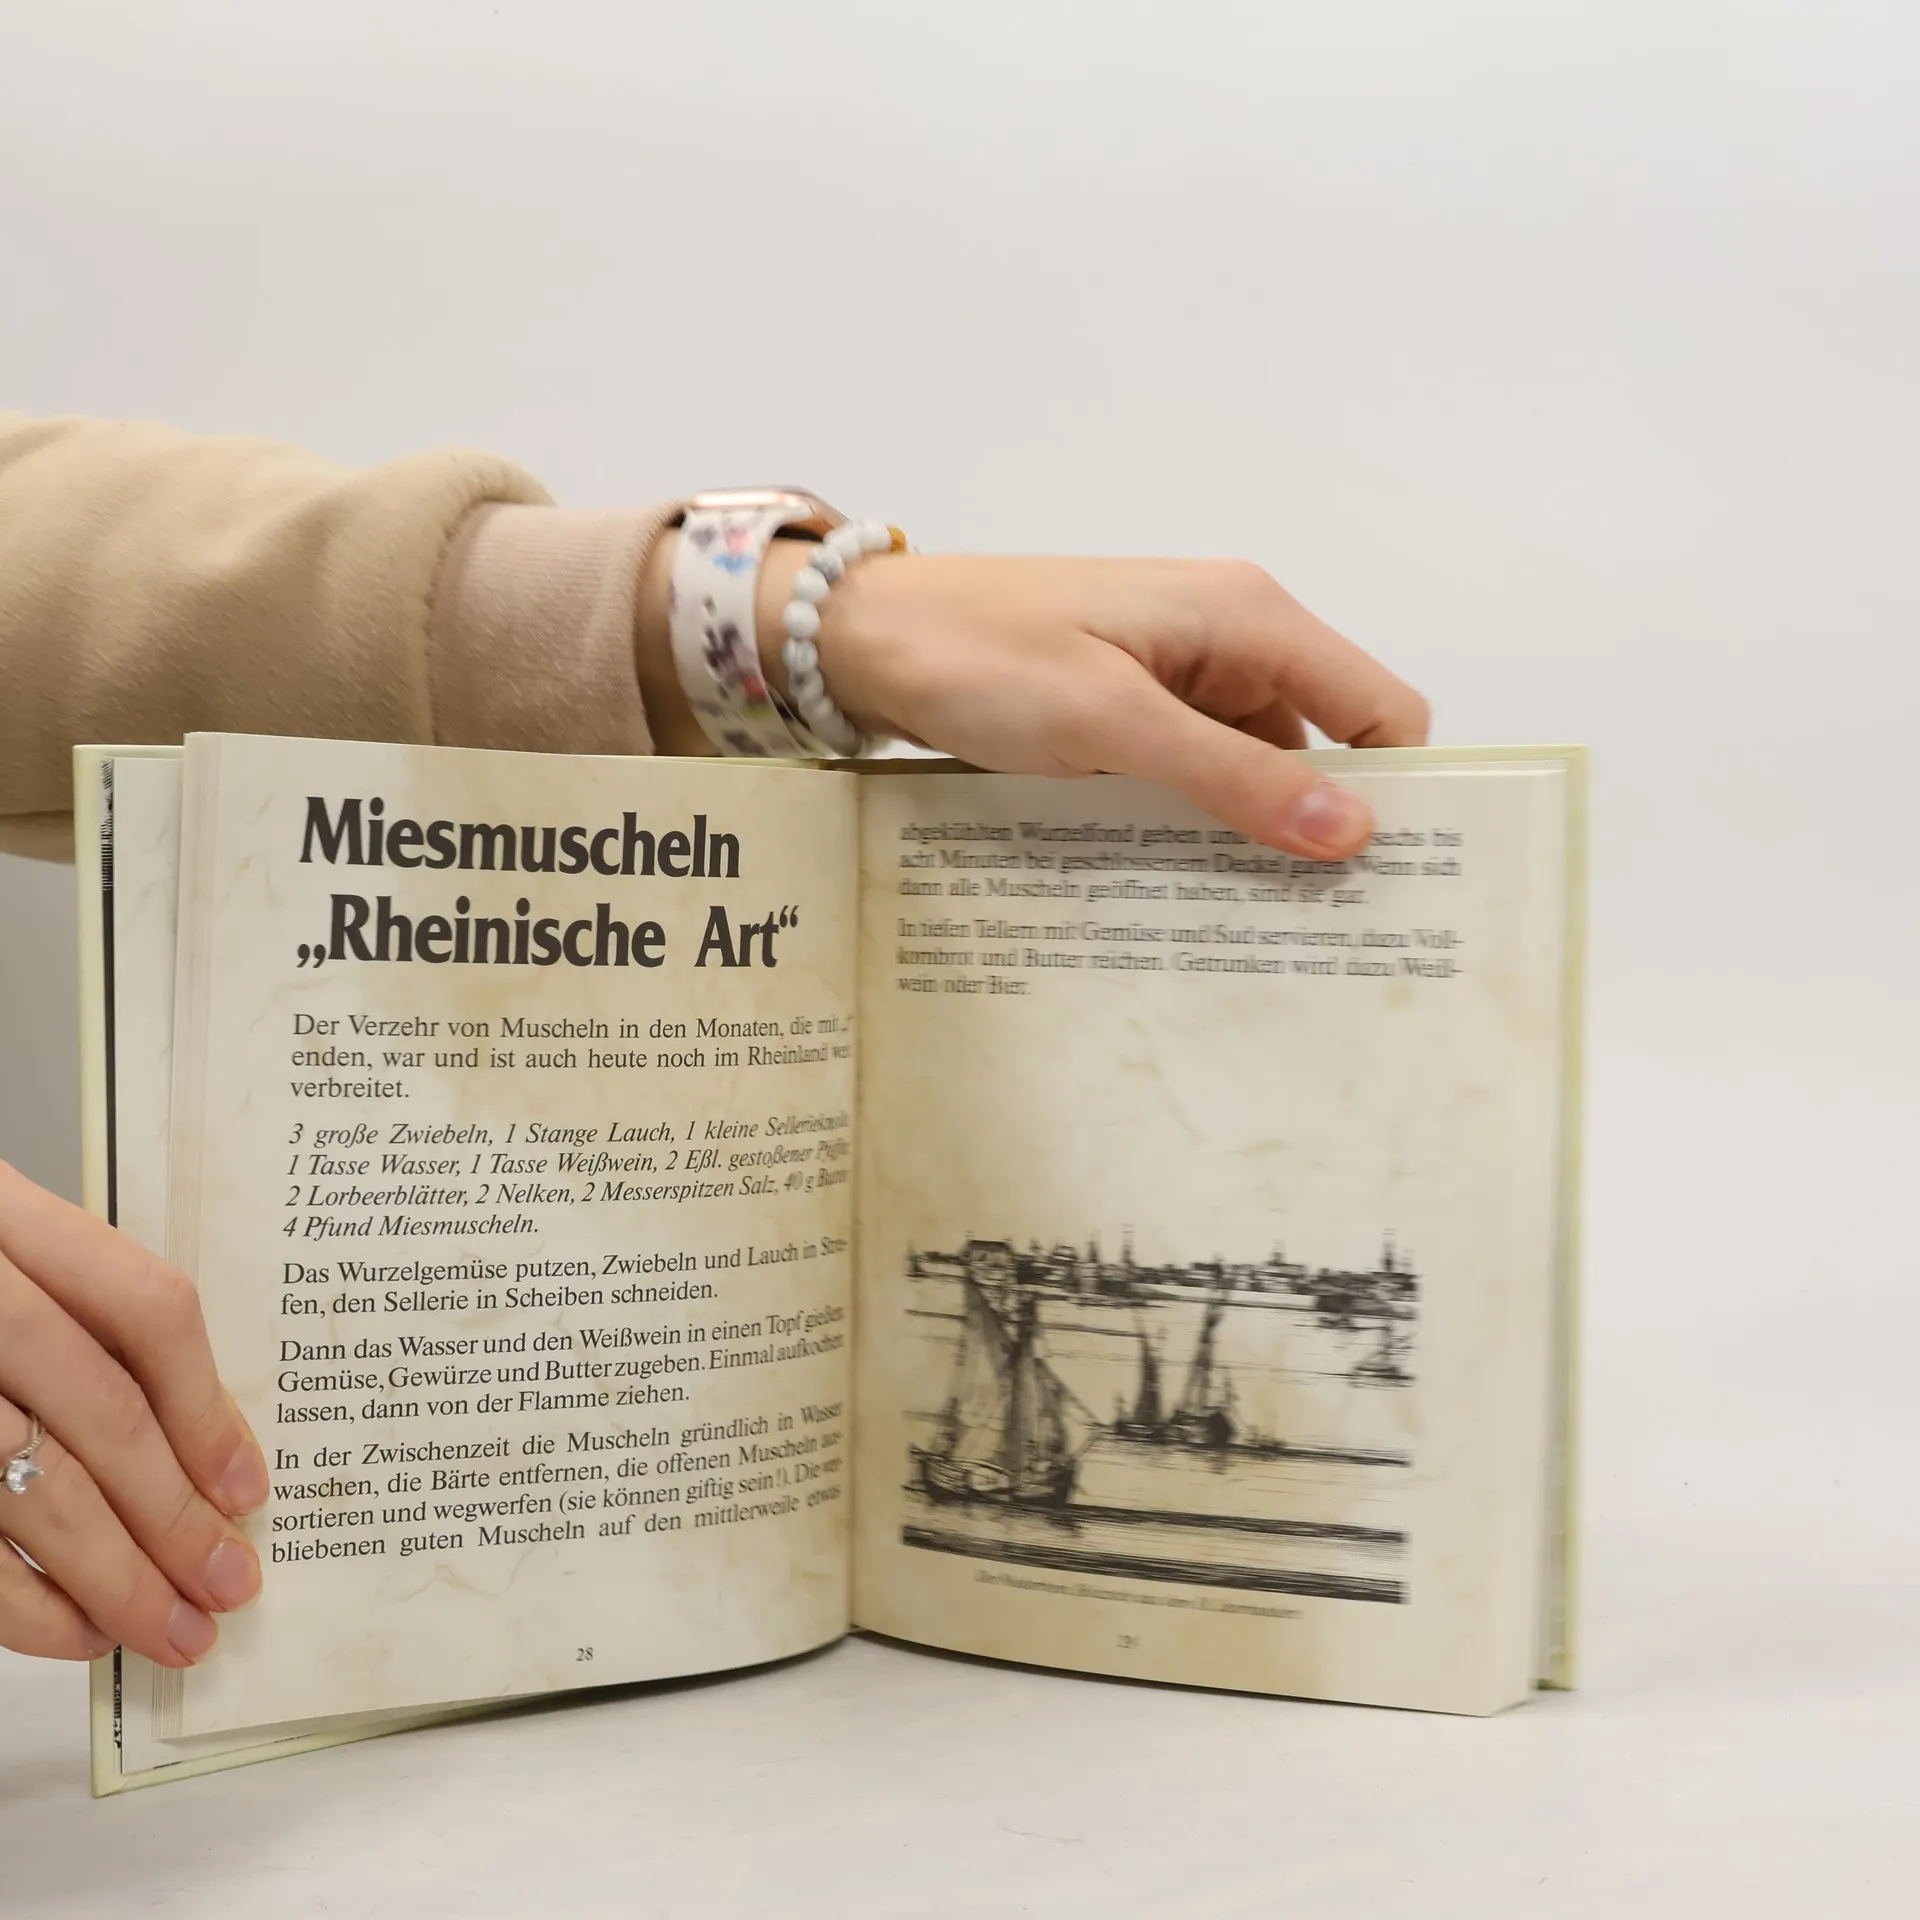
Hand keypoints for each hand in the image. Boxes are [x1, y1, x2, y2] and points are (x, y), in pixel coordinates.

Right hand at [0, 1161, 267, 1664]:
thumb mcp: (0, 1250)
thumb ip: (75, 1313)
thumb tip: (200, 1436)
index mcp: (4, 1221)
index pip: (144, 1308)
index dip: (205, 1404)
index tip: (247, 1484)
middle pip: (100, 1412)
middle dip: (175, 1514)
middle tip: (229, 1582)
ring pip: (35, 1491)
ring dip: (116, 1578)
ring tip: (172, 1629)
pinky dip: (27, 1606)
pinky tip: (79, 1632)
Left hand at [640, 538, 1427, 855]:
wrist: (865, 638)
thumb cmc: (981, 657)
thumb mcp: (1112, 723)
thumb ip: (1232, 776)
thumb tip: (1353, 830)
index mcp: (1249, 618)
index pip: (1379, 708)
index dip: (1398, 792)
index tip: (1385, 886)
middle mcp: (1231, 641)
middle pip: (1325, 746)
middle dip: (1325, 828)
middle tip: (1318, 934)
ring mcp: (1180, 677)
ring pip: (1257, 770)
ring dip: (1254, 836)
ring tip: (1250, 931)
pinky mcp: (1133, 711)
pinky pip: (1197, 775)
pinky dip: (1198, 824)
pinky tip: (1183, 889)